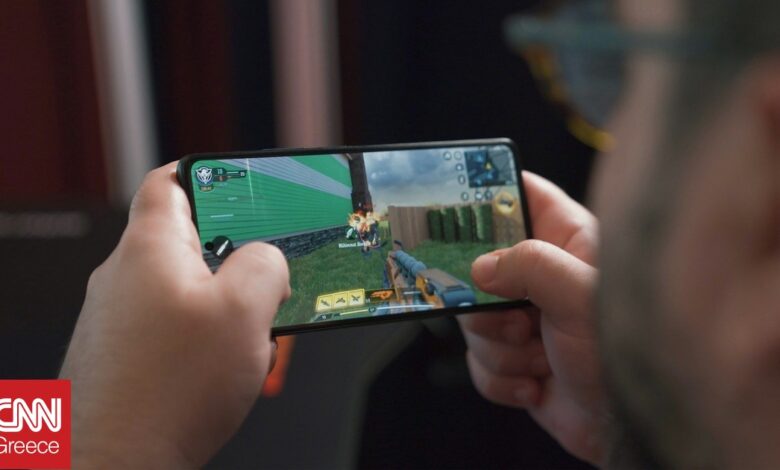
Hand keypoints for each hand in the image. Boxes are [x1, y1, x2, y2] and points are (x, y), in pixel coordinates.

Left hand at [59, 162, 289, 467]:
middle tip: (271, 290)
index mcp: (151, 246)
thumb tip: (268, 261)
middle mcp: (126, 276)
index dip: (213, 175)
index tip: (246, 187)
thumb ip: (266, 265)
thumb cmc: (166, 393)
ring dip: (230, 314)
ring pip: (190, 294)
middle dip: (241, 268)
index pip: (172, 180)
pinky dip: (209, 344)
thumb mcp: (244, 311)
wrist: (113, 466)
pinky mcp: (124, 354)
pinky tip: (228, 374)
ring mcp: (121, 317)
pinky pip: (176, 331)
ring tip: (255, 347)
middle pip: (193, 244)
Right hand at [457, 171, 606, 464]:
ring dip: (500, 348)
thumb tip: (481, 267)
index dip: (488, 197)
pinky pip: (478, 360)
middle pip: (478, 266)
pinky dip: (501, 378)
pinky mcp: (514, 358)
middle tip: (518, 317)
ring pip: (474, 319)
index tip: (457, 212)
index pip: (522, 195)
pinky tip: (537, 383)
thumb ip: (531, 265)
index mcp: (567, 242)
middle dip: (487, 303)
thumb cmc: (623, 354)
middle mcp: (542, 276)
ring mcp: (525, 318)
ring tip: (540, 358)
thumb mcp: (581, 295)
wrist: (624, 428)